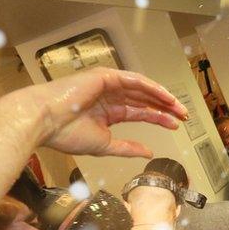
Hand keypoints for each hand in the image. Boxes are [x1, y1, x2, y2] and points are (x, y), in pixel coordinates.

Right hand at [28, 68, 186, 157]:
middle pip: (144, 100)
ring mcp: (108, 84)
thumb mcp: (105, 145)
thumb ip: (128, 148)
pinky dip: (151, 87)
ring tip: (179, 108)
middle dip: (165, 107)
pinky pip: (135, 81)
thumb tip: (149, 153)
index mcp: (108, 111)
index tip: (176, 125)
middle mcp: (110, 96)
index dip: (158, 118)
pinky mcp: (106, 76)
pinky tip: (165, 96)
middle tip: (183, 116)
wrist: (45, 121)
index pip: (139, 112)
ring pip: (142, 89)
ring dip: (162, 97)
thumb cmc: (66, 134)